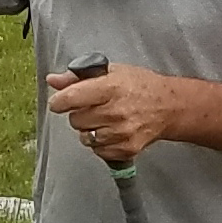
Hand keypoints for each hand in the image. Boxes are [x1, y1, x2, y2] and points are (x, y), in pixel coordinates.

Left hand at [49, 61, 179, 166]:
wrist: (168, 106)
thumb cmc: (139, 86)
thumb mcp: (111, 72)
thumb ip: (78, 77)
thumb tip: (53, 80)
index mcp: (111, 87)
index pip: (72, 98)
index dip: (59, 101)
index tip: (58, 103)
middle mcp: (116, 111)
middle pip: (76, 120)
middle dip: (79, 114)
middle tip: (92, 108)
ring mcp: (122, 133)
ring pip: (85, 137)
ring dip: (89, 129)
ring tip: (103, 120)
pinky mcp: (127, 149)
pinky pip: (98, 151)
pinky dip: (100, 143)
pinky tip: (111, 132)